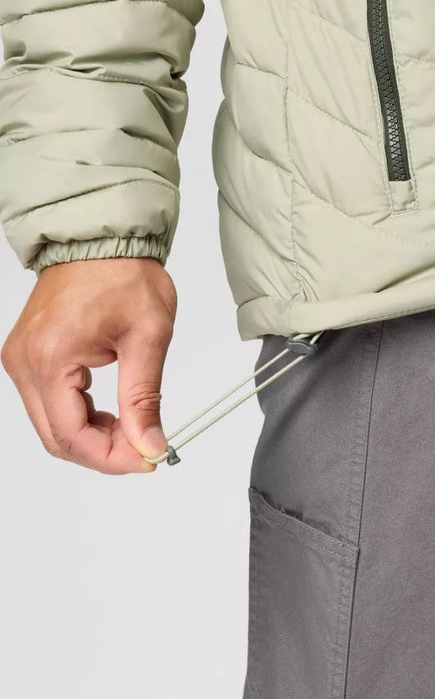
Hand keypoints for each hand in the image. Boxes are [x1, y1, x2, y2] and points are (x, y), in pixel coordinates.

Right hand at [1, 257, 176, 473]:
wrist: (104, 239)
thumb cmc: (124, 274)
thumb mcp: (148, 337)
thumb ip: (144, 398)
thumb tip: (149, 444)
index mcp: (51, 357)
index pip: (72, 435)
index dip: (111, 457)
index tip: (147, 459)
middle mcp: (25, 361)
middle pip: (56, 437)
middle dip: (103, 452)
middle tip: (144, 448)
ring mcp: (22, 358)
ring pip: (52, 425)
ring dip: (92, 436)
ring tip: (133, 426)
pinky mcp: (30, 355)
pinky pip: (49, 403)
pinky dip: (80, 415)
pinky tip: (112, 412)